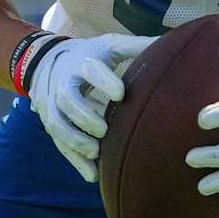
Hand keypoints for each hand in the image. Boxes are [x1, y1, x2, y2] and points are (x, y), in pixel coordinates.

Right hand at [28, 33, 154, 181]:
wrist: (45, 61)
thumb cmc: (89, 55)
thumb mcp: (109, 46)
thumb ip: (137, 47)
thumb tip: (173, 43)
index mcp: (82, 62)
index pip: (89, 69)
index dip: (103, 81)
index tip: (121, 93)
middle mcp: (63, 83)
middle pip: (68, 99)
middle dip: (84, 116)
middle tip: (104, 130)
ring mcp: (54, 105)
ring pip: (58, 124)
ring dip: (75, 141)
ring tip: (96, 153)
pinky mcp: (51, 123)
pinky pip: (59, 144)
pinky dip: (75, 161)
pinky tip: (92, 175)